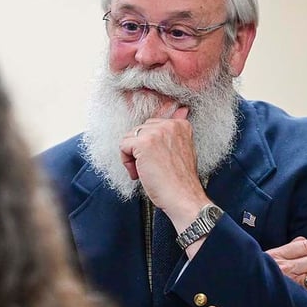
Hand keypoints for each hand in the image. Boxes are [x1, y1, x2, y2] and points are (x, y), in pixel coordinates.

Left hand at [119, 105, 209, 232]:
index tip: (159, 160)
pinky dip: (126, 162)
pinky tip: (140, 173)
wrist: (183, 197)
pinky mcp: (144, 143)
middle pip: (139, 130)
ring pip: (129, 137)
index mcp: (180, 125)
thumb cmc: (180, 180)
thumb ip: (176, 131)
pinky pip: (123, 146)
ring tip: (146, 171)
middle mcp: (169, 125)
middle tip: (151, 167)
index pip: (152, 126)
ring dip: (133, 157)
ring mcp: (156, 132)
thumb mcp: (183, 149)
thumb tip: (182, 109)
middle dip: (140, 150)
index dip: (151, 146)